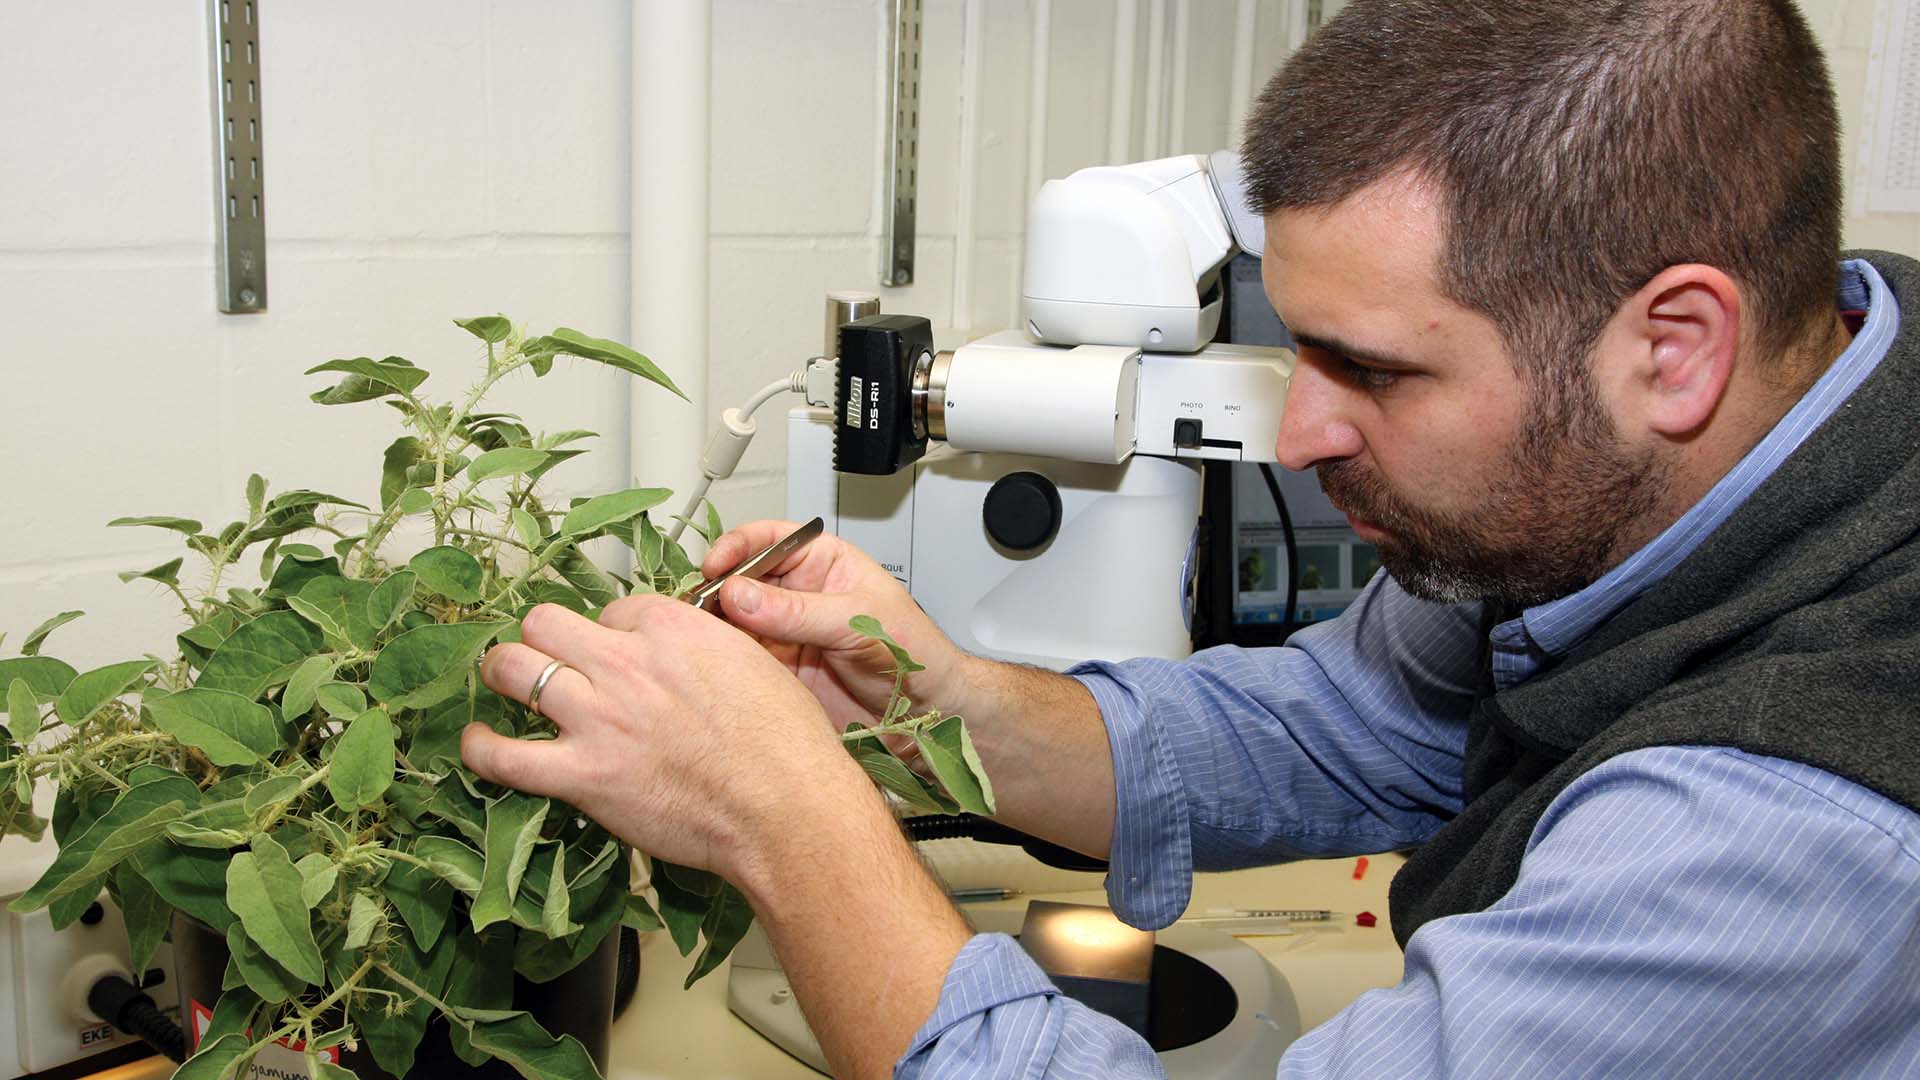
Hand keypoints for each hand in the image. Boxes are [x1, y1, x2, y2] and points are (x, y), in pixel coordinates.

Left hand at [460, 598, 864, 882]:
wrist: (786, 808)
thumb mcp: (753, 661)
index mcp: (670, 626)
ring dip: (505, 675)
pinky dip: (481, 748)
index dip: (610, 632)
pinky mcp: (583, 775)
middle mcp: (625, 662)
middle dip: (544, 638)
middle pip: (544, 622)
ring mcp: (598, 718)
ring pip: (512, 668)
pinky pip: (503, 755)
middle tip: (551, 660)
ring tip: (507, 685)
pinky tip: (479, 742)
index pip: (611, 608)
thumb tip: (676, 652)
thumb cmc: (786, 742)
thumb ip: (702, 646)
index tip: (618, 655)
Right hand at [703, 521, 966, 731]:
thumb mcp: (858, 622)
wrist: (928, 712)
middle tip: (697, 609)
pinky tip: (714, 665)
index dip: (737, 548)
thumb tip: (740, 593)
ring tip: (700, 638)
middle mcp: (798, 594)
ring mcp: (785, 633)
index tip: (715, 566)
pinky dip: (723, 661)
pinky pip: (741, 660)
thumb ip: (799, 611)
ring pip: (734, 622)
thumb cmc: (914, 653)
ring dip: (715, 628)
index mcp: (823, 563)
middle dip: (716, 591)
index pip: (769, 540)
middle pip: (741, 581)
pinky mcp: (778, 671)